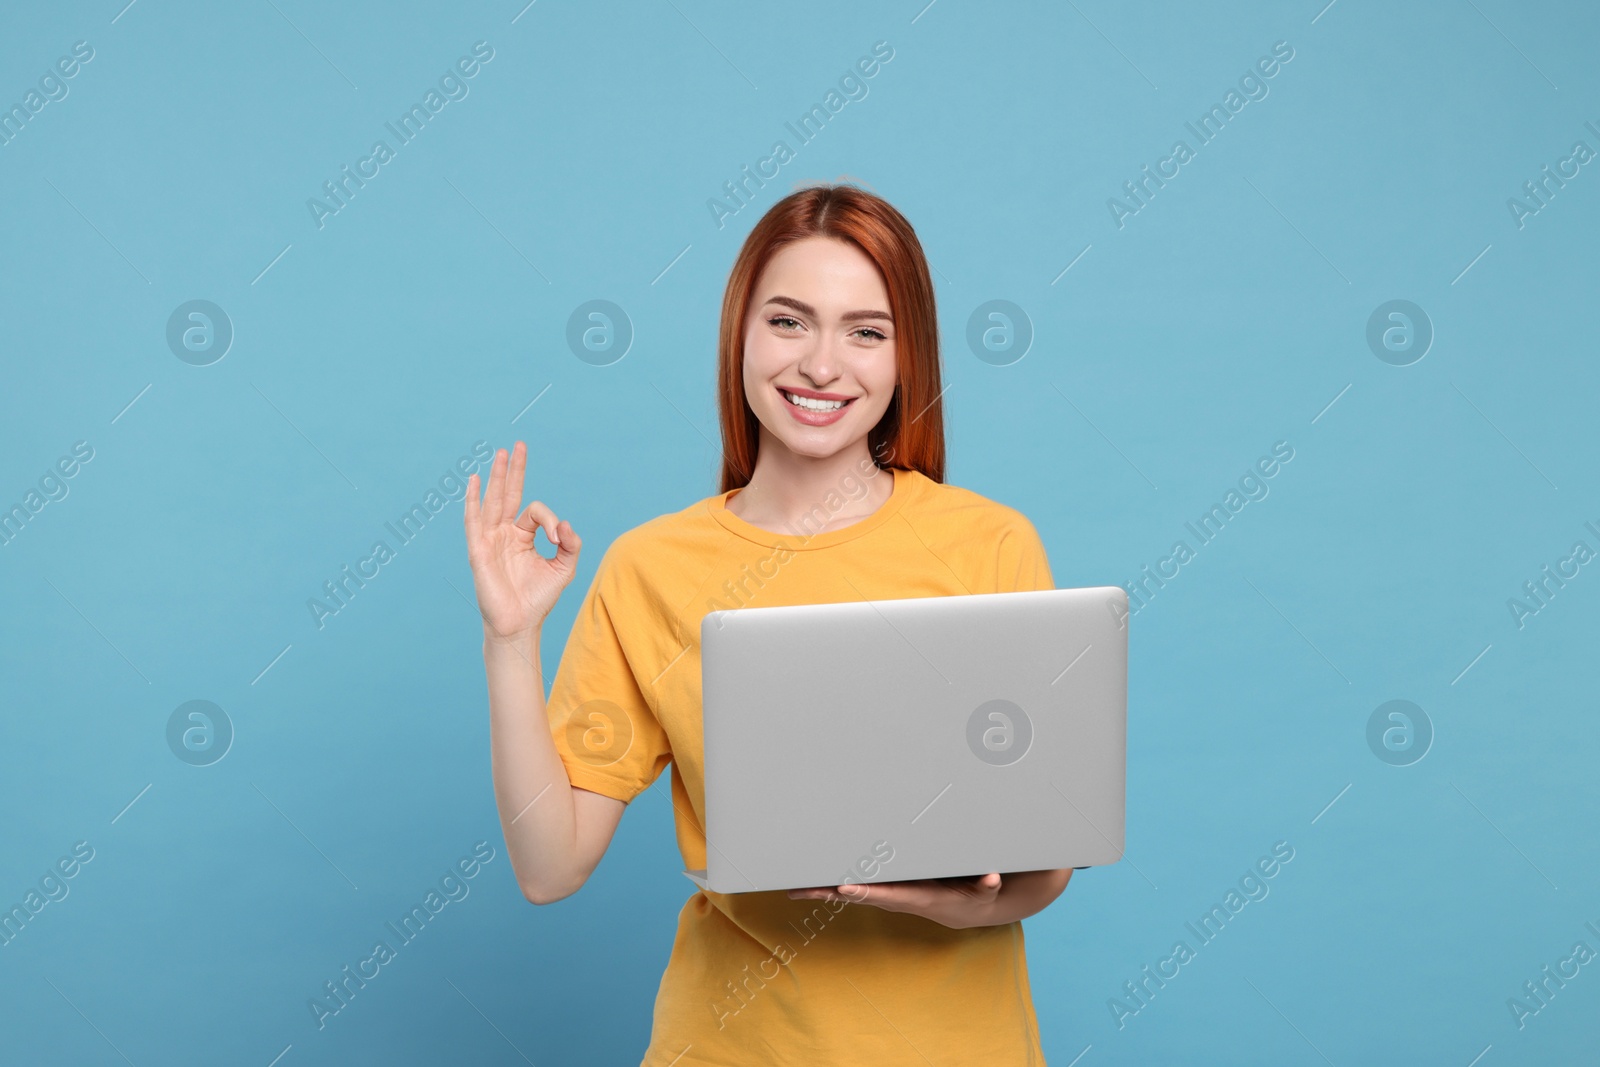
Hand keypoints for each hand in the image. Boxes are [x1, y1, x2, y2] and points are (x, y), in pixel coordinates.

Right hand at [463, 441, 581, 642]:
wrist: (520, 624)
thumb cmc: (539, 598)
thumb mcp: (564, 567)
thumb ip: (570, 544)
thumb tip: (565, 523)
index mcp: (522, 536)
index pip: (534, 511)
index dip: (549, 519)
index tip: (558, 536)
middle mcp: (504, 533)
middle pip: (508, 494)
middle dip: (513, 470)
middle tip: (518, 445)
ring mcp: (490, 540)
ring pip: (492, 501)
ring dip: (497, 477)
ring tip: (501, 453)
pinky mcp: (478, 550)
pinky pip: (473, 520)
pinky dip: (474, 500)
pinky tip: (475, 480)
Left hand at [787, 872, 1003, 929]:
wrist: (966, 909)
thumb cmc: (973, 895)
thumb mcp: (984, 891)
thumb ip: (987, 885)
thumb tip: (992, 878)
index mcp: (914, 897)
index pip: (885, 893)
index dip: (864, 890)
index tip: (843, 887)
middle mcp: (895, 897)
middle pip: (857, 893)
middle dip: (828, 892)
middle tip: (799, 888)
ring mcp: (887, 893)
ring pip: (850, 890)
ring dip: (822, 889)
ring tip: (794, 886)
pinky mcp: (886, 887)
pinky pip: (856, 884)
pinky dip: (833, 883)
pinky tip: (814, 880)